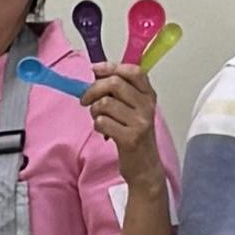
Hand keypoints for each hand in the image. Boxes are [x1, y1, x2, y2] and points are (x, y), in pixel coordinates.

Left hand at [82, 53, 167, 202]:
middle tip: (85, 99)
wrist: (145, 167)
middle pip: (114, 84)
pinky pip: (103, 122)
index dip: (111, 67)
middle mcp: (147, 106)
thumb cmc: (135, 136)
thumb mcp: (134, 110)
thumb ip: (121, 92)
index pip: (133, 71)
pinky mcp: (131, 138)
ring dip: (94, 111)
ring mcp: (140, 122)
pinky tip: (104, 132)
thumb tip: (96, 74)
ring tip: (99, 119)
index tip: (95, 70)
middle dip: (93, 90)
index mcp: (149, 95)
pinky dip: (97, 126)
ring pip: (105, 104)